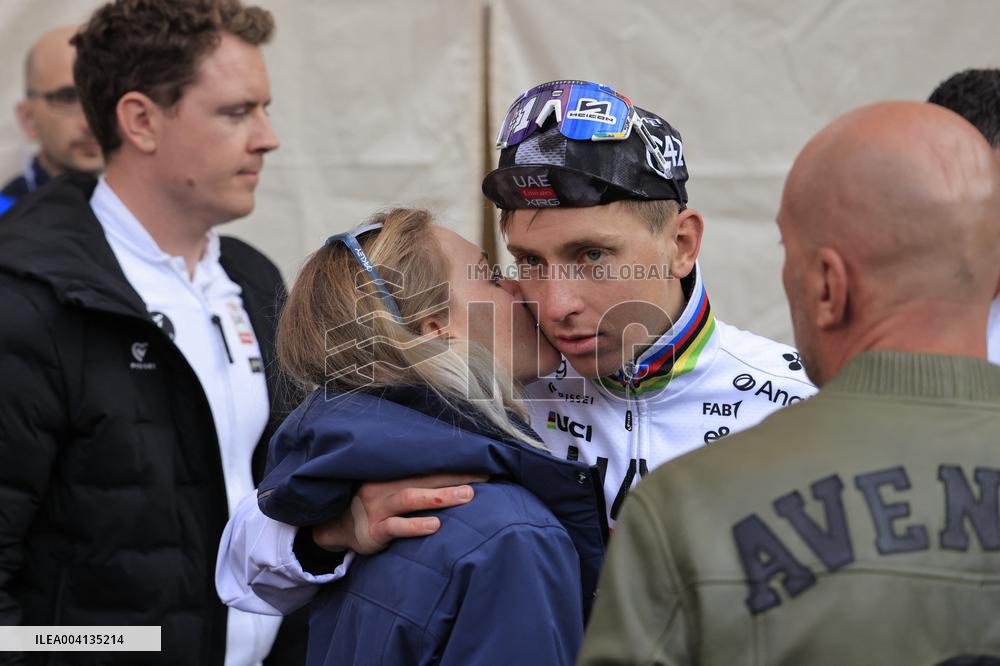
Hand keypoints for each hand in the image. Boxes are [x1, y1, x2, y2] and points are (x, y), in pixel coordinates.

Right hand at [312, 473, 488, 554]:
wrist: (337, 526)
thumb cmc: (375, 506)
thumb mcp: (391, 489)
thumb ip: (418, 483)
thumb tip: (459, 481)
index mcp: (392, 474)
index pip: (427, 467)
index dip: (455, 466)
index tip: (483, 466)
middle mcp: (385, 487)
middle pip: (424, 478)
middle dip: (454, 477)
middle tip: (484, 478)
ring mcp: (378, 508)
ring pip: (411, 498)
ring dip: (440, 496)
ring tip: (466, 496)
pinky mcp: (374, 531)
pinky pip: (396, 527)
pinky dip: (416, 525)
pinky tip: (435, 525)